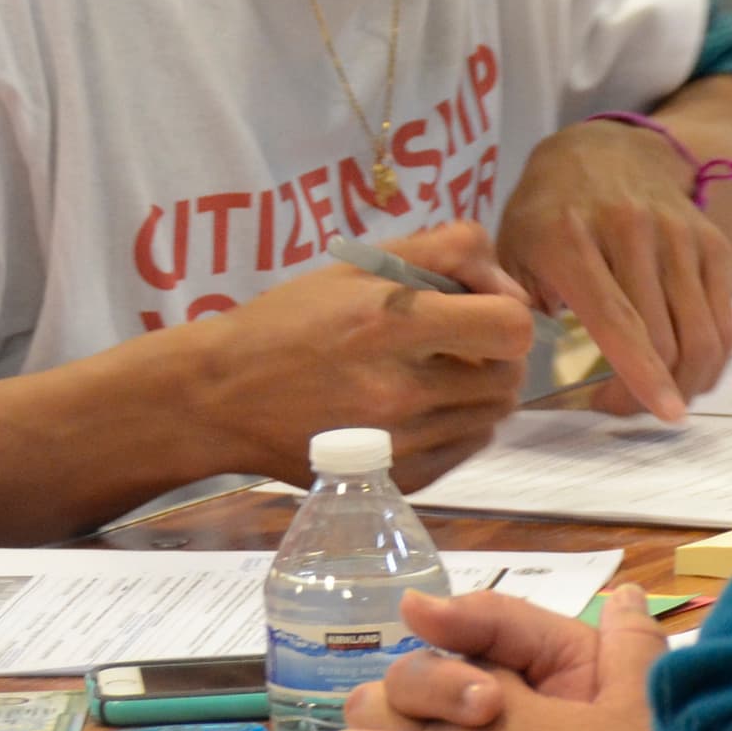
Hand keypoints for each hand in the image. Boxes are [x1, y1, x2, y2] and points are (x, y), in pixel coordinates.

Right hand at [183, 224, 536, 483]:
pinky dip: (459, 427)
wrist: (221, 396)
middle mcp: (399, 391)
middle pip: (509, 377)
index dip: (507, 312)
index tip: (481, 310)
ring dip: (480, 391)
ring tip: (436, 373)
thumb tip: (507, 285)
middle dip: (495, 355)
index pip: (510, 327)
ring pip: (493, 416)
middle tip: (460, 343)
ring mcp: (399, 444)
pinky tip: (420, 408)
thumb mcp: (358, 262)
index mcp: (390, 325)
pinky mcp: (397, 479)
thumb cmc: (288, 321)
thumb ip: (446, 251)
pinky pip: (466, 450)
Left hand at [500, 122, 731, 421]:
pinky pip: (724, 316)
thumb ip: (509, 306)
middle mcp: (631, 230)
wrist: (602, 150)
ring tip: (662, 396)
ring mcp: (678, 233)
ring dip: (689, 381)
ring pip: (702, 332)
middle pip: (665, 336)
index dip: (641, 372)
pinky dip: (713, 356)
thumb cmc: (547, 211)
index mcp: (569, 237)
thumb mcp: (510, 250)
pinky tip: (690, 372)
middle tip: (623, 409)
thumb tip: (515, 360)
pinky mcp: (711, 240)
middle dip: (651, 392)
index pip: (616, 318)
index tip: (663, 412)